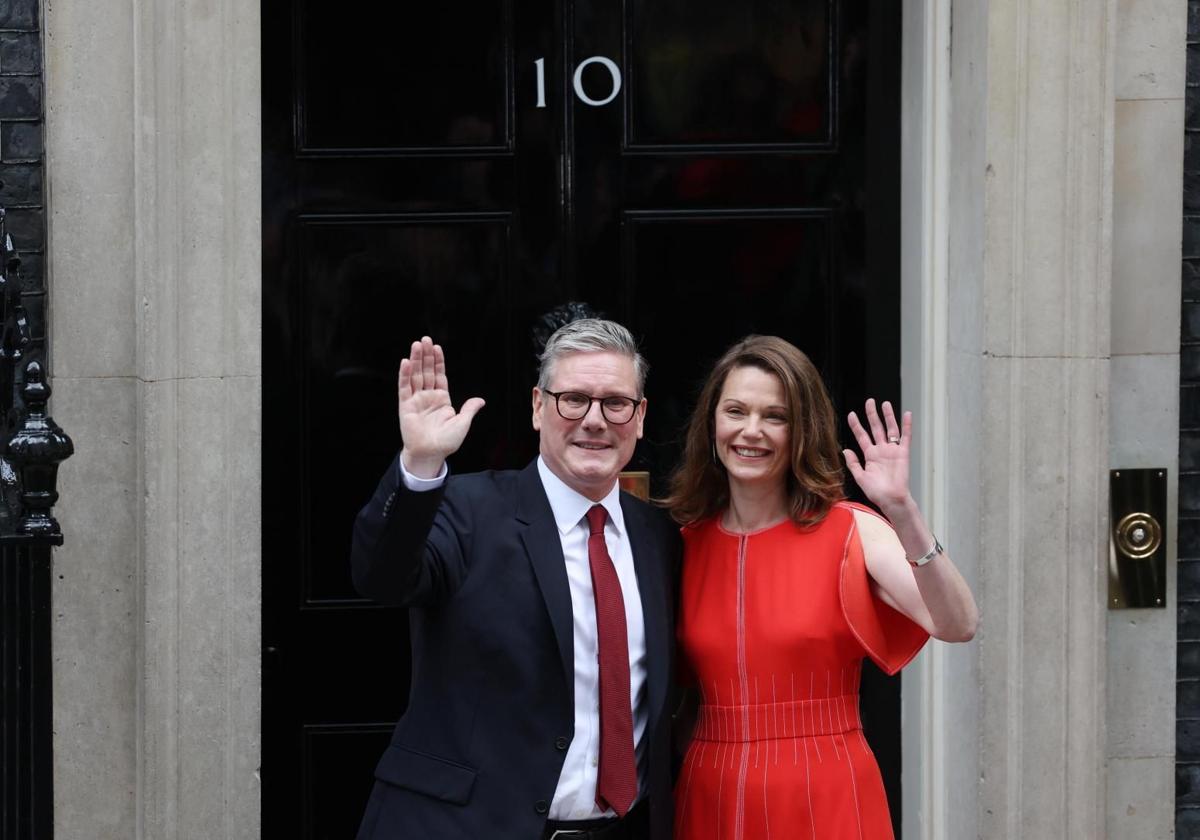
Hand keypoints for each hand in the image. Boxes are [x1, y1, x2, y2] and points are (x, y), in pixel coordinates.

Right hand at [397, 337, 484, 476]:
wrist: (431, 454)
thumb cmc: (446, 442)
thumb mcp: (462, 423)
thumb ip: (469, 409)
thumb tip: (480, 400)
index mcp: (442, 399)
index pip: (439, 376)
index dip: (438, 362)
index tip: (437, 348)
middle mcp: (428, 397)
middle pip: (426, 372)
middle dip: (426, 355)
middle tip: (425, 339)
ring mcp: (416, 400)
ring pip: (415, 376)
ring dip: (415, 360)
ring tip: (416, 345)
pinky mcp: (406, 406)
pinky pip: (405, 387)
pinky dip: (405, 374)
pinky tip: (406, 362)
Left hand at [843, 399, 911, 513]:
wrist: (891, 499)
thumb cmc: (876, 492)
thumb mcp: (860, 477)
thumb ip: (853, 463)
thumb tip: (846, 450)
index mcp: (870, 455)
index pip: (862, 436)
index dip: (856, 425)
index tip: (851, 414)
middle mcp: (881, 450)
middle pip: (876, 428)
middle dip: (872, 415)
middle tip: (869, 402)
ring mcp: (892, 450)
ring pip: (890, 429)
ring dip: (888, 417)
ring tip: (885, 404)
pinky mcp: (903, 453)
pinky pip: (905, 437)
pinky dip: (906, 426)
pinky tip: (906, 414)